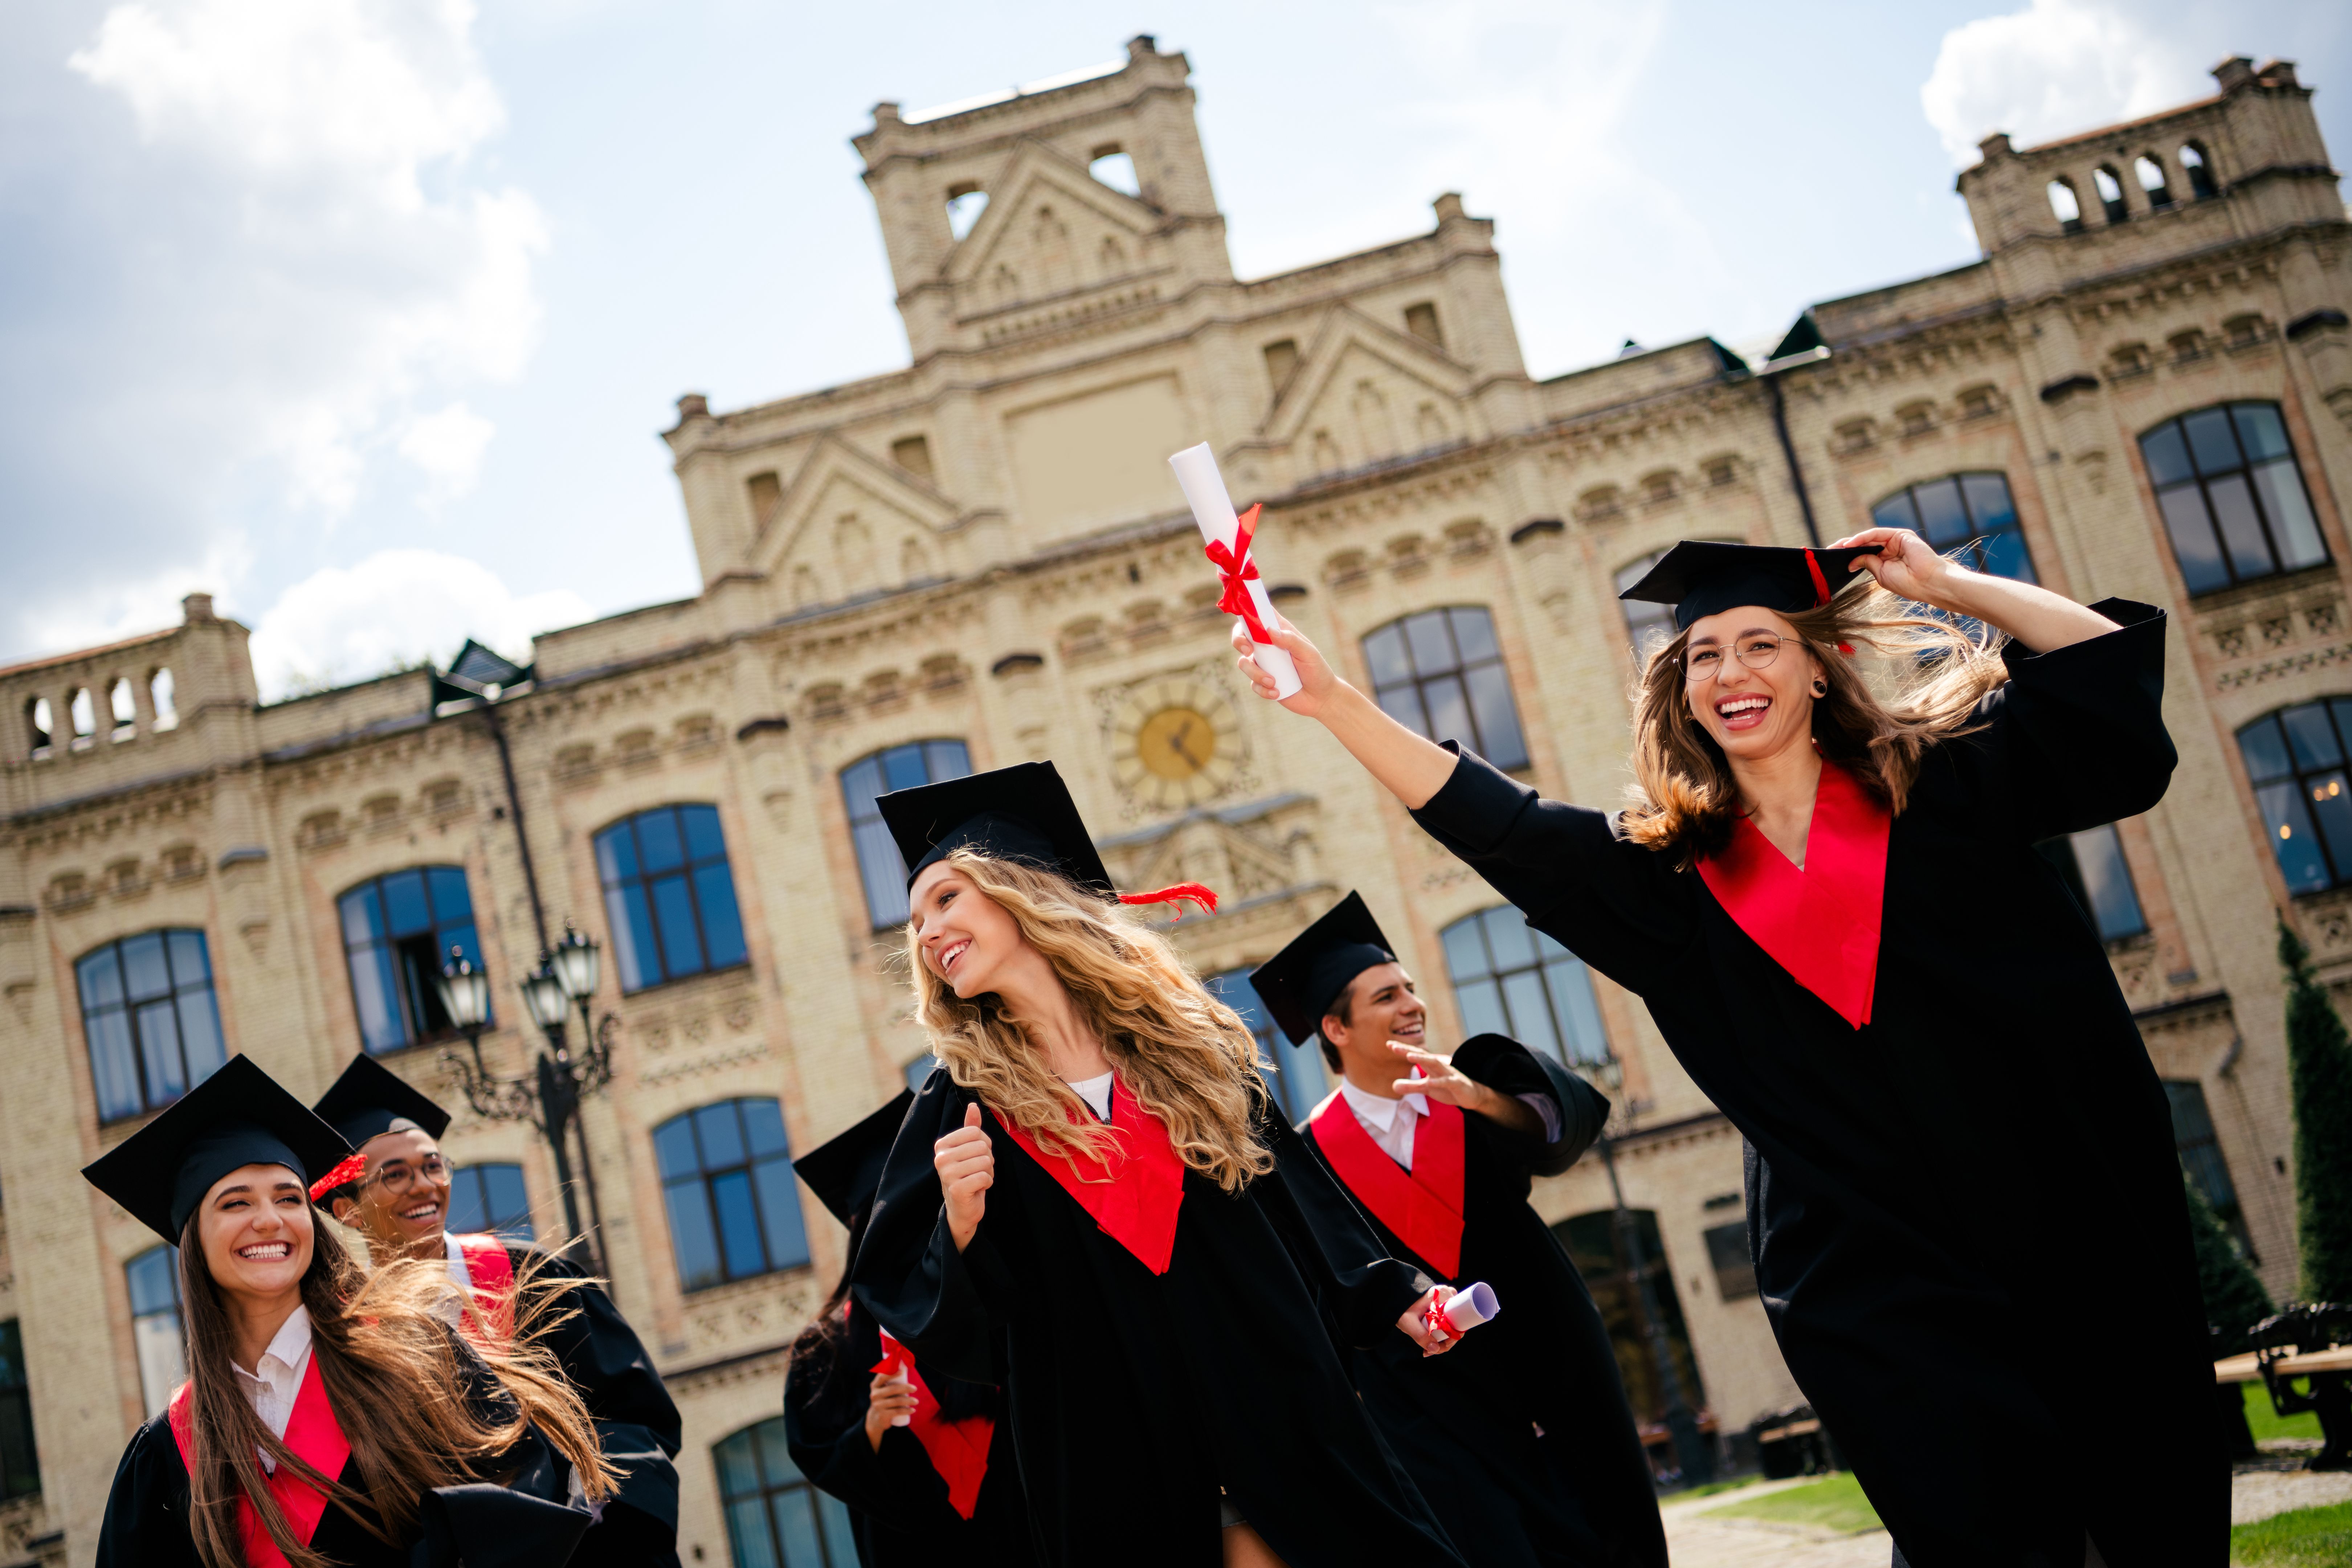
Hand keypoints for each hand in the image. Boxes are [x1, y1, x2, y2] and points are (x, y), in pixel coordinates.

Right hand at [863, 1369, 917, 1449]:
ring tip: (916, 1401)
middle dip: (906, 1388)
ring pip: (896, 1401)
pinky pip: (897, 1412)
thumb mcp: (884, 1389)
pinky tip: (913, 1410)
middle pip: (892, 1389)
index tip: (902, 1371)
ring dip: (909, 1400)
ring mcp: (878, 1405)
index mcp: (875, 1385)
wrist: (876, 1418)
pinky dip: (906, 1410)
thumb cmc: (884, 1399)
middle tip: (915, 1388)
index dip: (892, 1373)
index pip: (882, 1377)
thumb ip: (891, 1381)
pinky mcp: (882, 1415)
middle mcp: (874, 1394)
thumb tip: (905, 1367)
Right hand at [934, 1104, 992, 1252]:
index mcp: (942, 1145)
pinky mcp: (956, 1190)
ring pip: (985, 1161)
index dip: (984, 1145)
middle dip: (988, 1160)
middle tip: (977, 1171)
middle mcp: (941, 1158)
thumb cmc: (967, 1175)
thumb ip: (970, 1128)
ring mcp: (947, 1174)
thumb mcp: (968, 1150)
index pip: (976, 1132)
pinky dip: (987, 1183)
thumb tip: (973, 1105)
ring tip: (977, 1179)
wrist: (962, 1208)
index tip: (976, 1157)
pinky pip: (985, 1177)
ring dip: (988, 1173)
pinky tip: (978, 1189)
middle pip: (982, 1147)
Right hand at [1230, 612, 1341, 717]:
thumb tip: (1270, 630)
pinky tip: (1277, 692)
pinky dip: (1263, 690)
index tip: (1245, 616)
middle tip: (1248, 651)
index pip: (1259, 615)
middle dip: (1239, 641)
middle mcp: (1268, 646)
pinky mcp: (1263, 682)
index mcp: (1279, 632)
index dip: (1248, 612)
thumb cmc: (1317, 670)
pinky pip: (1253, 684)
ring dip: (1256, 673)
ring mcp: (1264, 664)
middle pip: (1242, 636)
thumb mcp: (1308, 653)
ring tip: (1273, 682)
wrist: (1321, 698)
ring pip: (1244, 663)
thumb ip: (1290, 640)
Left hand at [1387, 1041, 1482, 1107]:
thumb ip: (1411, 1087)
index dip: (1403, 1049)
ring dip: (1422, 1059)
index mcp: (1431, 1066)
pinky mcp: (1457, 1083)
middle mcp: (1439, 1066)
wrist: (1471, 1095)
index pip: (1415, 1054)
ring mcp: (1449, 1073)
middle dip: (1408, 1050)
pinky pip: (1447, 1081)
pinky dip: (1438, 1082)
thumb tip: (1393, 1086)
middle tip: (1394, 1046)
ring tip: (1409, 1056)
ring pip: (1435, 1063)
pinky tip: (1429, 1082)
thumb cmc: (1447, 1088)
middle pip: (1423, 1055)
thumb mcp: (1427, 1088)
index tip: (1388, 1044)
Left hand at [1399, 1286, 1459, 1356]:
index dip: (1453, 1336)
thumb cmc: (1400, 1308)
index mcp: (1443, 1294)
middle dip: (1446, 1341)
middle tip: (1431, 1351)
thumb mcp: (1408, 1322)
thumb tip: (1435, 1348)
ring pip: (1451, 1326)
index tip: (1441, 1346)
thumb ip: (1420, 1335)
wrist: (1393, 1299)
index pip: (1459, 1318)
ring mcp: (1445, 1302)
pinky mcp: (1442, 1308)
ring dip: (1443, 1340)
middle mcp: (1447, 1296)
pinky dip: (1440, 1335)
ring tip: (1428, 1350)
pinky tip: (1430, 1344)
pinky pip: (1446, 1324)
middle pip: (1456, 1324)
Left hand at [1827, 526, 1958, 608]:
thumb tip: (1850, 561)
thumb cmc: (1907, 582)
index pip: (1864, 553)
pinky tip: (1850, 544)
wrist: (1927, 582)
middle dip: (1846, 547)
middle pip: (1864, 544)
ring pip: (1869, 538)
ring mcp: (1895, 540)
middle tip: (1829, 550)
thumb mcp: (1880, 574)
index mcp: (1886, 559)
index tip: (1832, 558)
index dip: (1848, 554)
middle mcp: (1890, 548)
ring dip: (1851, 542)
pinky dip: (1862, 537)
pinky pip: (1876, 534)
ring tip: (1836, 548)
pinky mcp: (1900, 534)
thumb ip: (1867, 563)